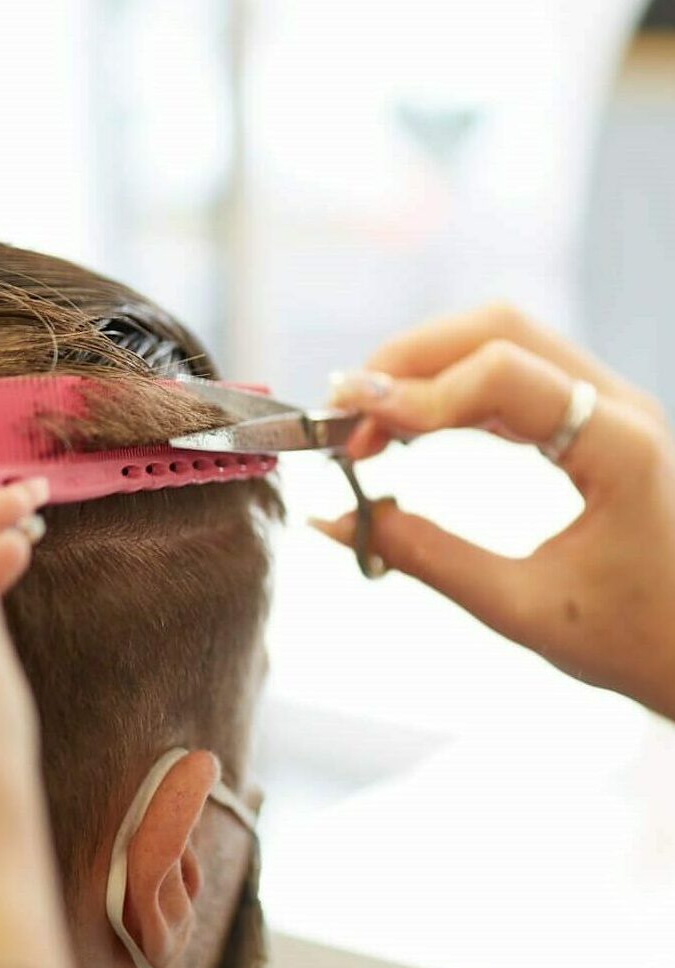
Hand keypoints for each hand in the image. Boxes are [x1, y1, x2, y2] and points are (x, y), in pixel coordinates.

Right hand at [317, 303, 674, 720]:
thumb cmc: (635, 639)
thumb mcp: (521, 608)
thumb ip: (424, 557)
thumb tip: (332, 519)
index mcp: (620, 446)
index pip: (501, 374)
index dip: (415, 393)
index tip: (352, 435)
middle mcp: (617, 405)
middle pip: (496, 329)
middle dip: (407, 361)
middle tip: (344, 414)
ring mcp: (606, 404)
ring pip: (499, 338)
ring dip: (422, 368)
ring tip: (366, 423)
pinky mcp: (589, 417)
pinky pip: (507, 372)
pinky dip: (447, 387)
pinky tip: (408, 426)